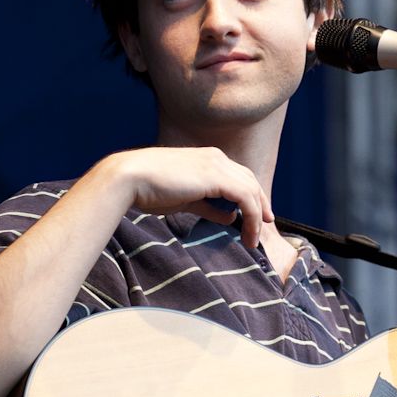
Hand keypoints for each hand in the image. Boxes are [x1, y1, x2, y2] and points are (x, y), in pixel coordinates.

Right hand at [109, 146, 273, 249]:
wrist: (131, 178)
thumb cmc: (151, 189)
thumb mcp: (186, 200)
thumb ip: (209, 206)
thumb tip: (229, 216)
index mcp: (208, 159)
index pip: (239, 176)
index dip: (251, 196)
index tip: (256, 217)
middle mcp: (216, 157)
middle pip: (250, 180)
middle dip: (261, 204)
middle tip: (265, 225)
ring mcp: (217, 165)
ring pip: (251, 189)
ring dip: (257, 215)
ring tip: (254, 238)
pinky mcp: (216, 177)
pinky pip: (245, 197)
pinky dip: (251, 216)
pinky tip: (248, 233)